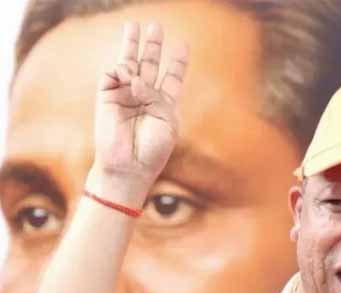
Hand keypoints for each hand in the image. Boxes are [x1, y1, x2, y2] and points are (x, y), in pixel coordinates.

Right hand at [92, 23, 187, 202]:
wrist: (130, 166)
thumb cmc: (153, 149)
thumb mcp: (166, 120)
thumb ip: (156, 95)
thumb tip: (135, 76)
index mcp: (165, 104)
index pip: (172, 77)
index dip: (177, 62)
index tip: (183, 45)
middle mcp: (145, 97)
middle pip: (150, 65)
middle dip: (153, 46)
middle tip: (156, 26)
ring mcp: (126, 96)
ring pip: (130, 65)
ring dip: (132, 46)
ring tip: (134, 26)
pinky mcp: (107, 98)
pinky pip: (113, 75)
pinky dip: (121, 70)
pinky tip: (128, 71)